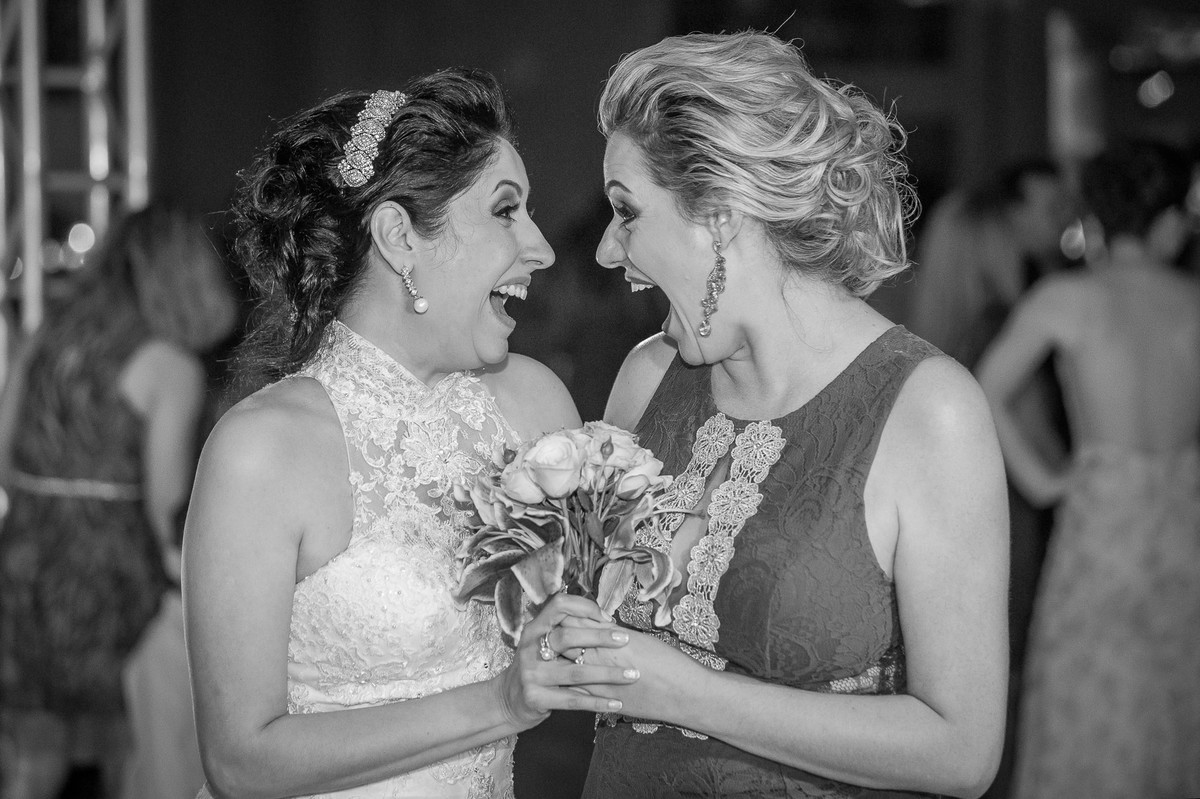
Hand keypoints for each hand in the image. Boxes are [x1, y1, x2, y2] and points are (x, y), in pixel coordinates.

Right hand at [495, 593, 638, 729]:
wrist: (509, 700)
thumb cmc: (538, 667)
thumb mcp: (543, 644)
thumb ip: (566, 632)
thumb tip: (608, 621)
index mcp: (533, 629)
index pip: (559, 606)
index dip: (585, 608)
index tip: (607, 619)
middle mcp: (528, 649)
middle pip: (567, 637)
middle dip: (600, 638)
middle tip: (626, 640)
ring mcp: (530, 675)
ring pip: (576, 673)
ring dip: (608, 674)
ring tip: (632, 675)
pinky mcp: (536, 698)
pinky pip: (573, 700)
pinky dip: (598, 702)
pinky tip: (617, 704)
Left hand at [568, 627, 705, 725]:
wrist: (684, 693)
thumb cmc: (668, 661)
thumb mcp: (639, 638)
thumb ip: (612, 633)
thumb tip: (596, 627)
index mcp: (610, 637)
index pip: (573, 621)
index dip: (566, 619)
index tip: (566, 620)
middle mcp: (601, 658)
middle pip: (563, 642)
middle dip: (557, 640)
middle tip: (556, 639)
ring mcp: (599, 682)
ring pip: (566, 669)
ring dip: (562, 664)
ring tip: (561, 661)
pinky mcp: (603, 703)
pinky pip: (576, 693)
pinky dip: (572, 686)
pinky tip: (573, 684)